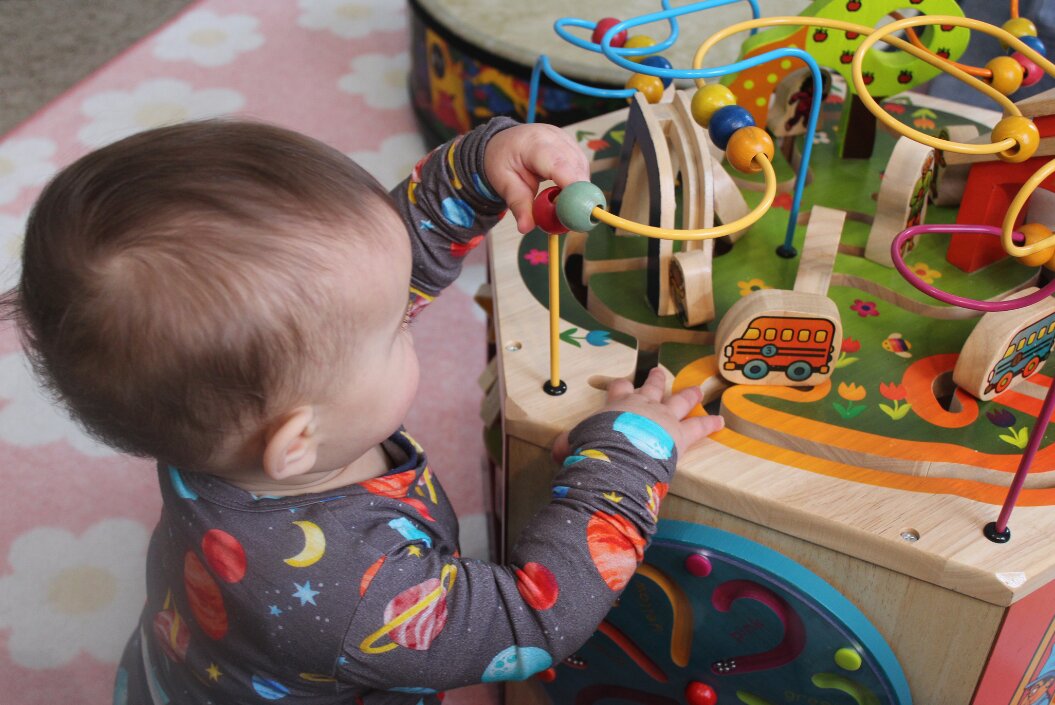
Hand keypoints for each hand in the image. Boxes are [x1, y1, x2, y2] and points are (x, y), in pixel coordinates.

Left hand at [484, 123, 589, 233]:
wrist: (504, 142)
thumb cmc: (503, 161)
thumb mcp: (503, 183)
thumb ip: (517, 205)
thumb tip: (526, 228)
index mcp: (534, 144)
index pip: (559, 164)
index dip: (573, 186)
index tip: (579, 210)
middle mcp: (555, 138)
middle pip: (576, 167)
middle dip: (578, 195)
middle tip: (570, 220)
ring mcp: (567, 141)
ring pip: (582, 170)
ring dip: (577, 191)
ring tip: (561, 205)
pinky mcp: (574, 147)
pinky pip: (582, 169)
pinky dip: (577, 185)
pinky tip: (565, 193)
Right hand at [551, 368, 723, 461]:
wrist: (617, 456)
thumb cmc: (593, 447)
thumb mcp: (572, 443)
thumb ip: (568, 444)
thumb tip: (558, 452)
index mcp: (616, 404)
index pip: (619, 388)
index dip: (620, 386)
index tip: (622, 384)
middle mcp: (642, 404)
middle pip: (651, 386)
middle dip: (656, 379)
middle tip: (660, 372)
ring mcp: (664, 417)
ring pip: (679, 400)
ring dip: (689, 393)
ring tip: (698, 388)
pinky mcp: (680, 434)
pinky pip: (699, 427)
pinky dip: (710, 424)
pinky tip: (721, 421)